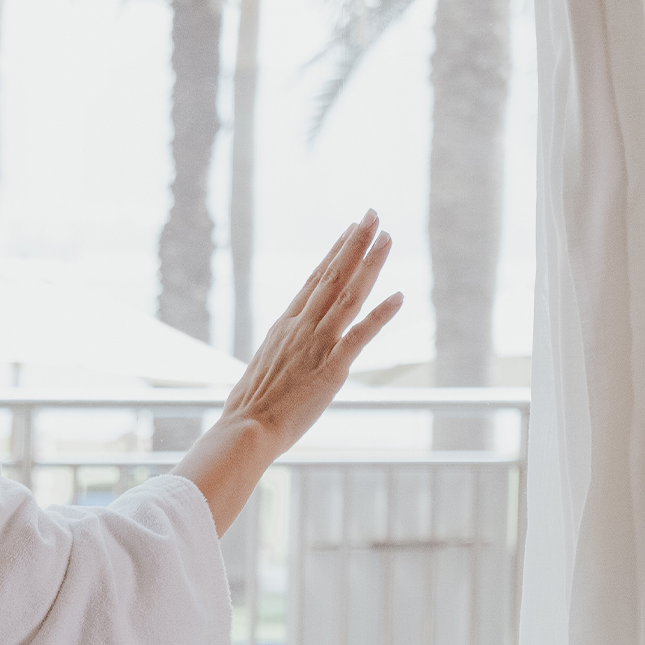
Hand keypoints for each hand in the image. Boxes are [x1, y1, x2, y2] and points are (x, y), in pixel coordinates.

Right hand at [222, 213, 401, 453]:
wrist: (245, 430)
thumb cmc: (249, 409)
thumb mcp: (261, 368)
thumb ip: (280, 352)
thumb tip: (284, 350)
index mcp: (284, 326)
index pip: (314, 279)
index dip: (335, 252)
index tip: (350, 229)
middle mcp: (301, 328)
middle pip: (333, 276)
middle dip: (355, 243)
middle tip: (373, 214)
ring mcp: (316, 346)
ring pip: (348, 296)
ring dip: (370, 264)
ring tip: (387, 237)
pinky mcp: (331, 369)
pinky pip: (360, 337)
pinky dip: (380, 315)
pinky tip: (399, 295)